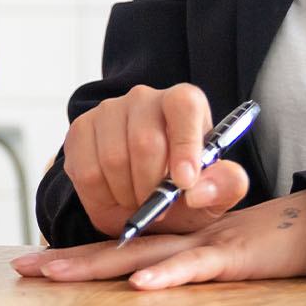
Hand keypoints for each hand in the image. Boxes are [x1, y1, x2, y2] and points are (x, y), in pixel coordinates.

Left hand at [12, 190, 305, 288]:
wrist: (305, 229)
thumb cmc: (255, 245)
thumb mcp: (207, 255)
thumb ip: (174, 262)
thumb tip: (137, 280)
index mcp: (167, 239)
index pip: (113, 246)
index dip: (74, 254)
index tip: (34, 265)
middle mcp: (176, 237)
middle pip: (115, 249)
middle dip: (69, 260)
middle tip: (27, 268)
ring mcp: (200, 243)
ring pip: (143, 254)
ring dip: (99, 264)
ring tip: (60, 273)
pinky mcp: (229, 256)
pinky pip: (193, 266)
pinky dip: (167, 276)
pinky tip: (140, 285)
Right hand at [62, 83, 250, 238]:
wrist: (141, 202)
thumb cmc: (183, 193)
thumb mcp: (215, 195)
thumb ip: (224, 186)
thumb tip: (198, 190)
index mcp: (184, 102)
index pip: (184, 106)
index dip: (185, 144)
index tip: (184, 182)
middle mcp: (145, 98)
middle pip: (145, 141)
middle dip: (152, 186)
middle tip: (160, 208)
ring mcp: (109, 110)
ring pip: (113, 158)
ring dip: (128, 194)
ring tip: (139, 200)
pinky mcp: (81, 129)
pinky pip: (87, 171)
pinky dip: (103, 196)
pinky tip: (116, 195)